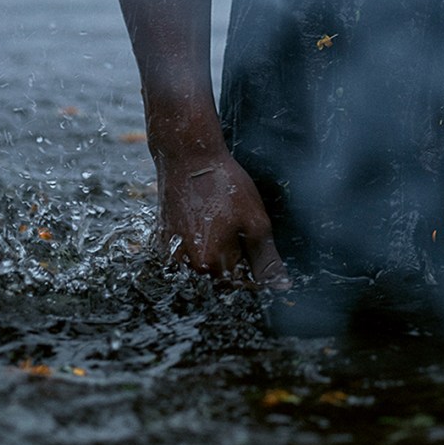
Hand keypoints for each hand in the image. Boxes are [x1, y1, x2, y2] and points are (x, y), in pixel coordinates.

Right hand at [158, 150, 287, 287]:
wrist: (188, 157)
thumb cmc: (223, 185)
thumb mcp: (255, 221)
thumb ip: (266, 259)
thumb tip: (281, 287)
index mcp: (209, 264)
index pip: (239, 283)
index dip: (253, 265)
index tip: (253, 242)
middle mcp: (184, 266)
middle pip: (218, 275)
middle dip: (232, 256)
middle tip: (234, 223)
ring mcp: (170, 253)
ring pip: (201, 264)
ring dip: (213, 249)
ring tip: (217, 217)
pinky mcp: (162, 240)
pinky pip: (184, 252)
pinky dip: (196, 240)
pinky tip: (201, 216)